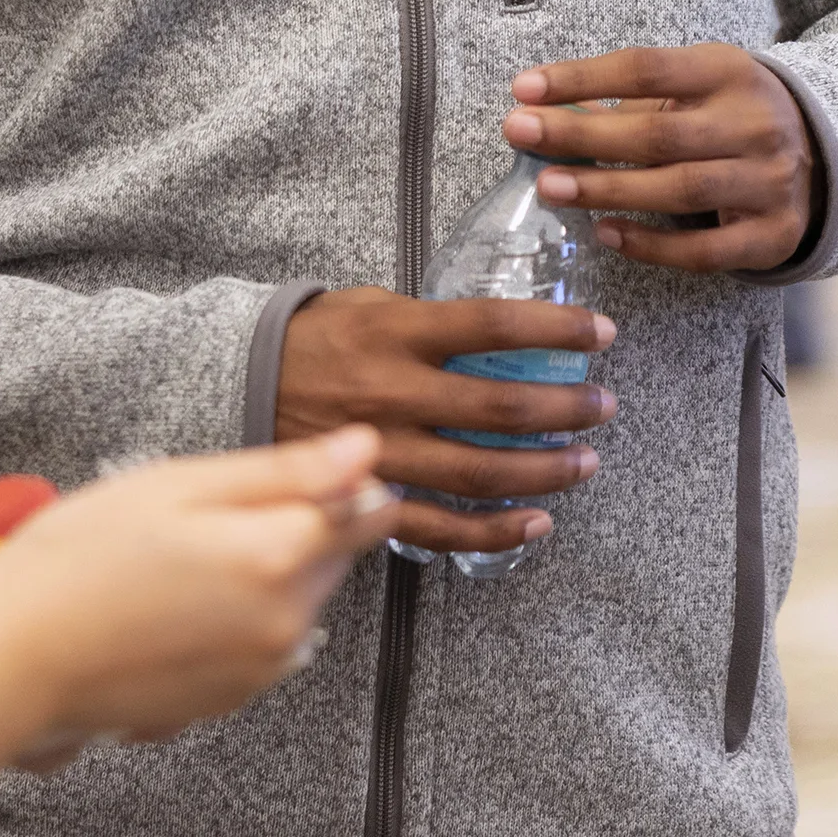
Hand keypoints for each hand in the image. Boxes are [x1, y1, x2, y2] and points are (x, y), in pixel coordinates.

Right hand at [0, 430, 396, 757]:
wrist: (14, 657)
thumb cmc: (81, 558)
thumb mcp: (181, 484)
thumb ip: (287, 470)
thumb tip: (367, 447)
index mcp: (277, 556)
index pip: (363, 510)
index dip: (347, 480)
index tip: (321, 467)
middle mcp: (285, 623)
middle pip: (332, 555)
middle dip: (300, 525)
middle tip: (214, 511)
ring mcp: (258, 670)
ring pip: (300, 600)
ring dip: (269, 573)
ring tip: (185, 559)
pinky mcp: (227, 700)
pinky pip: (264, 643)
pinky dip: (239, 617)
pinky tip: (177, 602)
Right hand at [273, 288, 613, 555]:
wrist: (233, 382)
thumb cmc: (312, 338)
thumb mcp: (367, 304)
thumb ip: (428, 318)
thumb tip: (499, 329)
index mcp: (396, 332)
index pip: (492, 326)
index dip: (555, 330)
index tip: (601, 333)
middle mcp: (393, 392)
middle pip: (499, 407)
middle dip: (565, 408)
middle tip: (604, 406)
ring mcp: (381, 452)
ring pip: (479, 472)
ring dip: (544, 471)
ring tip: (584, 462)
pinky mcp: (366, 499)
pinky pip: (438, 526)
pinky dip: (492, 532)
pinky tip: (535, 524)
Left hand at [505, 42, 816, 272]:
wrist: (826, 154)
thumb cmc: (732, 115)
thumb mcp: (696, 87)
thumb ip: (632, 99)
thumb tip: (546, 110)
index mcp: (729, 71)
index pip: (647, 68)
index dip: (582, 78)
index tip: (524, 88)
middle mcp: (755, 123)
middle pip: (657, 132)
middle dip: (581, 134)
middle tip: (519, 134)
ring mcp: (768, 182)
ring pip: (678, 189)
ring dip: (608, 188)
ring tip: (550, 187)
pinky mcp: (772, 235)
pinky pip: (704, 251)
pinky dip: (652, 244)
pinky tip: (606, 233)